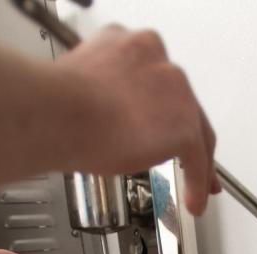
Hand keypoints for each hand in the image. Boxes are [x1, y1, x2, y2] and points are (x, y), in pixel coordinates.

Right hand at [56, 27, 220, 215]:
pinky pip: (198, 161)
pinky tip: (193, 201)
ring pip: (195, 131)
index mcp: (134, 47)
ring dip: (198, 162)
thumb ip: (110, 94)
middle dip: (187, 133)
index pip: (160, 82)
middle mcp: (160, 60)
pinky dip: (197, 185)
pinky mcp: (183, 128)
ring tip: (195, 188)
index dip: (168, 110)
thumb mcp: (86, 84)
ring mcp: (176, 92)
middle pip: (184, 104)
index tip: (166, 127)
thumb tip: (111, 117)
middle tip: (191, 159)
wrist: (58, 113)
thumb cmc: (58, 106)